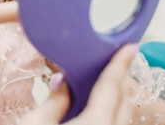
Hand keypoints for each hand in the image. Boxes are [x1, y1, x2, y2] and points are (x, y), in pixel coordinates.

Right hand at [21, 43, 136, 124]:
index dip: (120, 64)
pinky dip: (107, 115)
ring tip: (94, 89)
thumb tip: (61, 83)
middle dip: (116, 83)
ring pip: (122, 118)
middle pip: (123, 102)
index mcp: (96, 123)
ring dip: (112, 102)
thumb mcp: (34, 123)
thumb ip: (53, 101)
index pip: (111, 87)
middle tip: (104, 67)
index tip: (130, 47)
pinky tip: (89, 111)